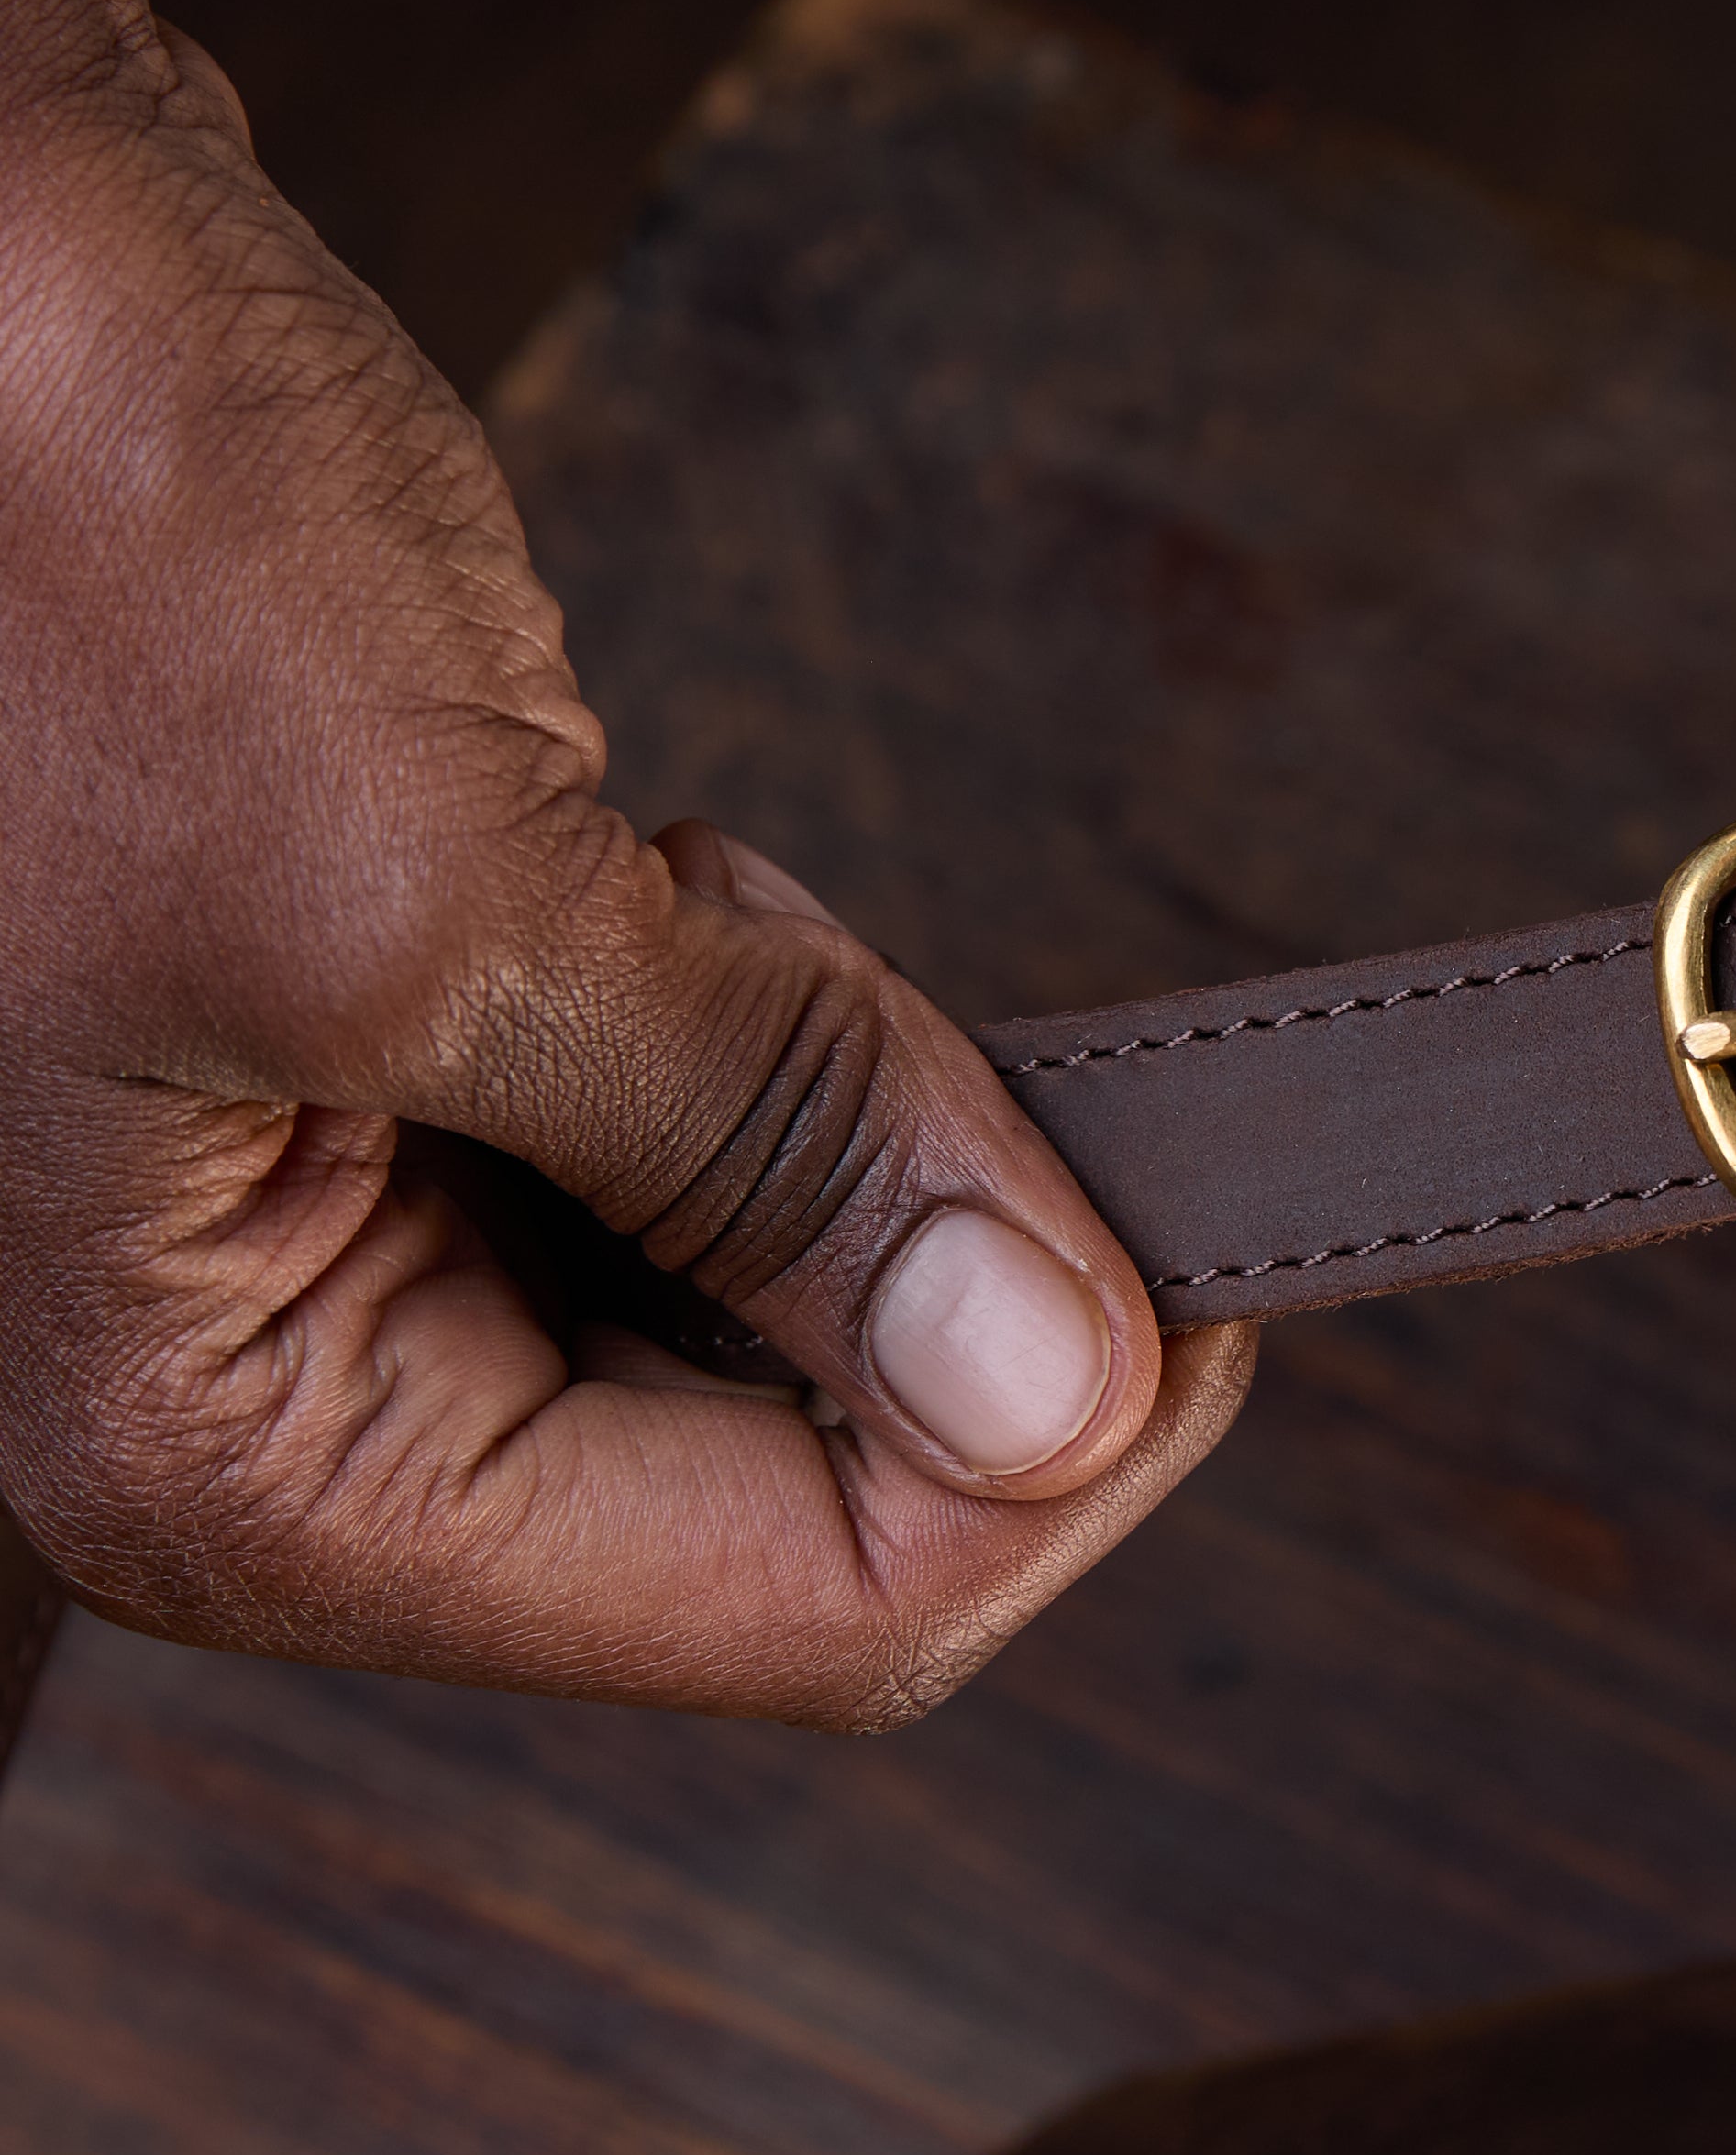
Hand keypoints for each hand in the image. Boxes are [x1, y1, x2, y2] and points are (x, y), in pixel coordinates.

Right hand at [0, 38, 1253, 1720]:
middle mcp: (274, 1405)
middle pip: (801, 1496)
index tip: (1203, 1225)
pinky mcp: (409, 1096)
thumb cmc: (76, 544)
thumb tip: (1059, 1387)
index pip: (811, 1611)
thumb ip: (776, 1160)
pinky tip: (651, 874)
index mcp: (233, 1460)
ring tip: (672, 884)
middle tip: (875, 995)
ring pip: (771, 1325)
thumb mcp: (454, 894)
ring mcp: (342, 1254)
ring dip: (840, 1124)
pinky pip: (699, 1171)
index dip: (1063, 1445)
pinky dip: (765, 1033)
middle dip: (936, 1265)